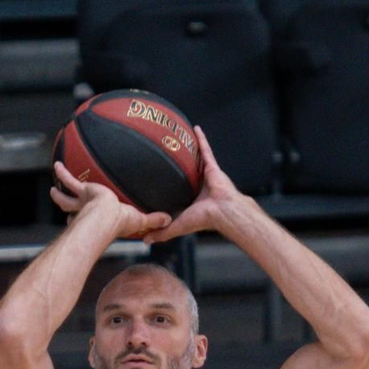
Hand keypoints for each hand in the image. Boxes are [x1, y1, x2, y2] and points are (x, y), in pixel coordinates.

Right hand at [49, 160, 171, 240]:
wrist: (108, 216)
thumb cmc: (121, 222)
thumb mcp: (141, 220)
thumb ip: (153, 219)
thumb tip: (169, 219)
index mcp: (99, 219)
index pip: (89, 222)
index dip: (84, 223)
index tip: (80, 221)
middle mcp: (87, 212)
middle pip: (74, 211)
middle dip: (69, 209)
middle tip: (64, 206)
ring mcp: (83, 202)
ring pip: (67, 198)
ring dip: (60, 195)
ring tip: (53, 190)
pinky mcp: (83, 191)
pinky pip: (71, 180)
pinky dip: (63, 173)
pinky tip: (57, 164)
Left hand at [143, 126, 244, 243]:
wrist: (223, 211)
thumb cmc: (205, 219)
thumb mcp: (178, 226)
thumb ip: (162, 232)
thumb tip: (144, 240)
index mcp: (191, 197)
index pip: (177, 188)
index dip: (169, 184)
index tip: (156, 178)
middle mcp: (198, 184)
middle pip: (185, 170)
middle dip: (178, 163)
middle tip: (164, 152)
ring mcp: (206, 174)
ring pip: (194, 158)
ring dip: (188, 148)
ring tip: (177, 136)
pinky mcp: (212, 166)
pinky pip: (205, 150)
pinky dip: (201, 139)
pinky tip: (195, 128)